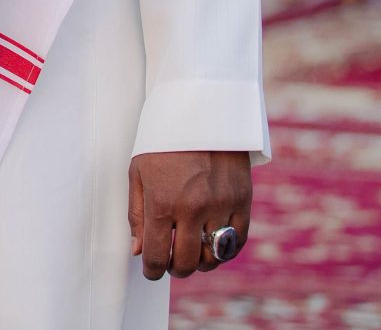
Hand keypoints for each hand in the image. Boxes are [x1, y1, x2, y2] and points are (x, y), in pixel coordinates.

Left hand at [128, 149, 250, 279]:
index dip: (152, 270)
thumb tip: (139, 250)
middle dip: (175, 269)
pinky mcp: (242, 201)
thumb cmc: (164, 140)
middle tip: (171, 263)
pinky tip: (213, 245)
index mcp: (162, 202)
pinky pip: (236, 241)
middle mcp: (193, 208)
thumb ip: (137, 214)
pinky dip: (225, 250)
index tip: (151, 269)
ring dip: (201, 263)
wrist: (202, 111)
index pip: (157, 255)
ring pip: (214, 257)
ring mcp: (221, 206)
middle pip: (187, 263)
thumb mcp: (139, 172)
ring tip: (192, 254)